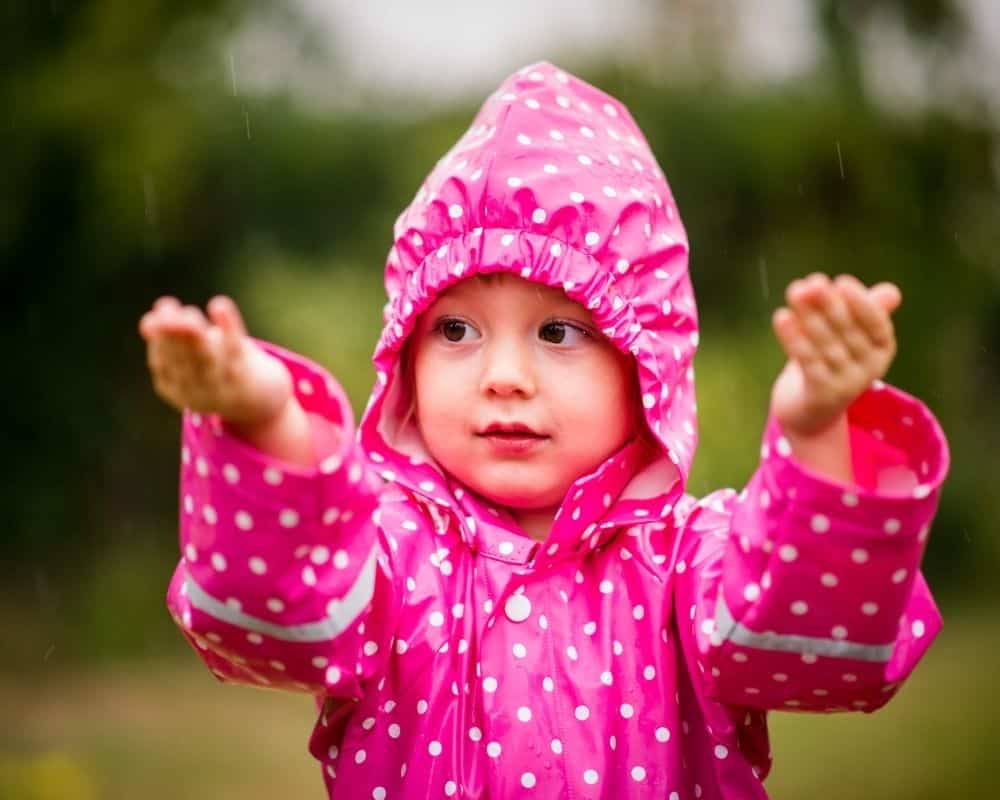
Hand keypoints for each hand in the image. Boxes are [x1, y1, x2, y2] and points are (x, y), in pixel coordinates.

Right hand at [139, 295, 291, 427]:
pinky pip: (235, 350)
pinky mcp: (248, 377)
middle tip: (166, 307)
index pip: (162, 363)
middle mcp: (197, 393)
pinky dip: (228, 326)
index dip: (157, 338)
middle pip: (183, 361)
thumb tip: (148, 321)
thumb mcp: (191, 357)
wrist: (260, 401)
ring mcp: (223, 388)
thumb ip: (170, 339)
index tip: (154, 317)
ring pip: (206, 358)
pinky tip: (219, 305)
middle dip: (172, 333)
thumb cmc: (217, 370)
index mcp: (175, 388)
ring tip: (188, 313)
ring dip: (194, 333)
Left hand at [770, 273, 899, 436]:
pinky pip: (807, 362)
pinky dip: (794, 338)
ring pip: (826, 345)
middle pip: (847, 332)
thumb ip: (866, 311)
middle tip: (811, 282)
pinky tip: (782, 317)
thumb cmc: (831, 361)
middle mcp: (869, 369)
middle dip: (828, 304)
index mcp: (882, 350)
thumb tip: (892, 292)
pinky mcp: (821, 395)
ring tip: (795, 292)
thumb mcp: (850, 335)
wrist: (810, 411)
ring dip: (809, 316)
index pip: (877, 324)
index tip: (841, 281)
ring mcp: (846, 384)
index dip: (861, 303)